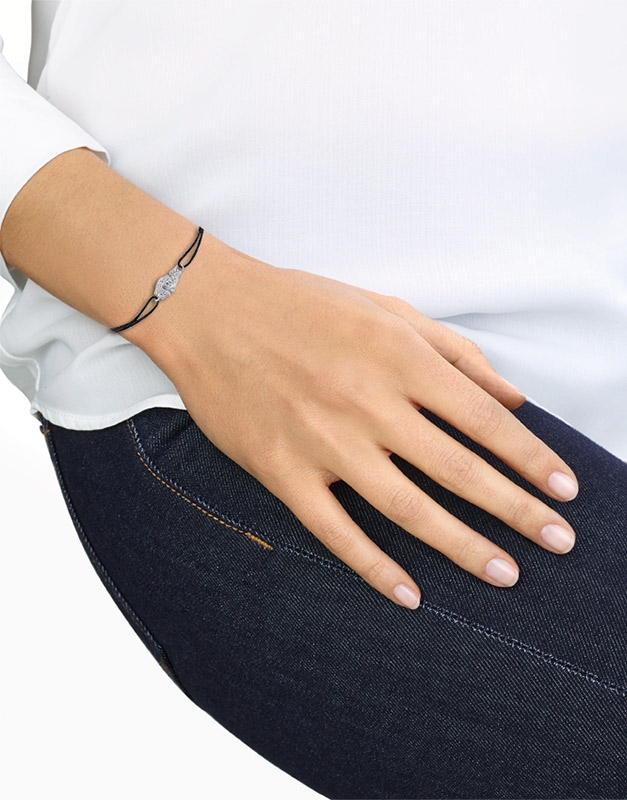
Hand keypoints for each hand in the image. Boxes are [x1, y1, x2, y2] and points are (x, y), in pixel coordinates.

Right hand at [129, 236, 578, 608]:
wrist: (211, 311)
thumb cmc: (302, 303)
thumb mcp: (385, 308)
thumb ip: (453, 351)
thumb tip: (512, 397)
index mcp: (399, 357)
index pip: (484, 419)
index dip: (532, 458)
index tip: (566, 490)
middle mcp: (368, 402)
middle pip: (458, 470)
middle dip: (517, 510)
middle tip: (560, 542)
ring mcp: (323, 442)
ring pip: (406, 508)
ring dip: (461, 546)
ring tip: (505, 574)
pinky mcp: (282, 471)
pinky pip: (334, 531)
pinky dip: (374, 567)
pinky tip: (409, 595)